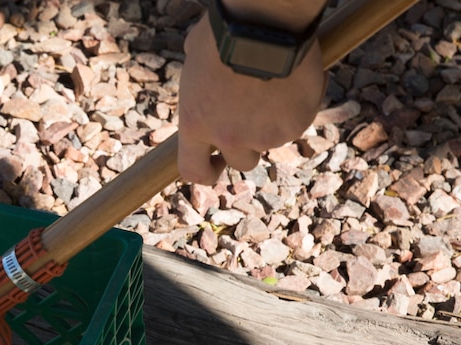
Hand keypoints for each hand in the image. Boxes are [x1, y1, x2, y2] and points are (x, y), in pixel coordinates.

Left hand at [177, 17, 324, 184]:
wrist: (265, 24)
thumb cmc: (224, 32)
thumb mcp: (195, 59)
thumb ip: (198, 84)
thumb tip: (201, 78)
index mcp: (195, 125)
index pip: (194, 170)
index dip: (206, 172)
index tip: (215, 165)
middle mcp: (227, 138)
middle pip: (241, 162)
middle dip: (248, 145)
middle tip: (256, 118)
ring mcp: (263, 136)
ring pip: (273, 141)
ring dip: (275, 122)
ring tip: (276, 86)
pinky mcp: (294, 126)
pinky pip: (298, 122)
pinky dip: (300, 106)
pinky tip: (297, 79)